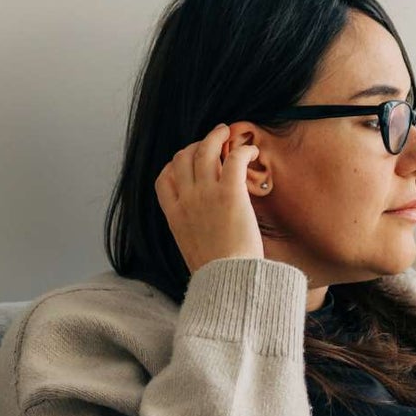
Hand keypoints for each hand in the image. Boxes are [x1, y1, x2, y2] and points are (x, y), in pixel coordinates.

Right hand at [157, 123, 264, 272]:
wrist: (228, 282)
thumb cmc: (217, 273)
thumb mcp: (192, 251)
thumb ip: (193, 231)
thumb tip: (204, 229)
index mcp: (174, 215)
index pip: (164, 178)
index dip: (175, 164)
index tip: (188, 162)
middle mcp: (186, 200)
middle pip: (183, 157)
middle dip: (196, 145)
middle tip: (212, 141)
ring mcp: (206, 194)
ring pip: (205, 150)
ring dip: (216, 136)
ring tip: (228, 132)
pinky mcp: (230, 193)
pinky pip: (234, 158)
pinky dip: (242, 149)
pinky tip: (251, 150)